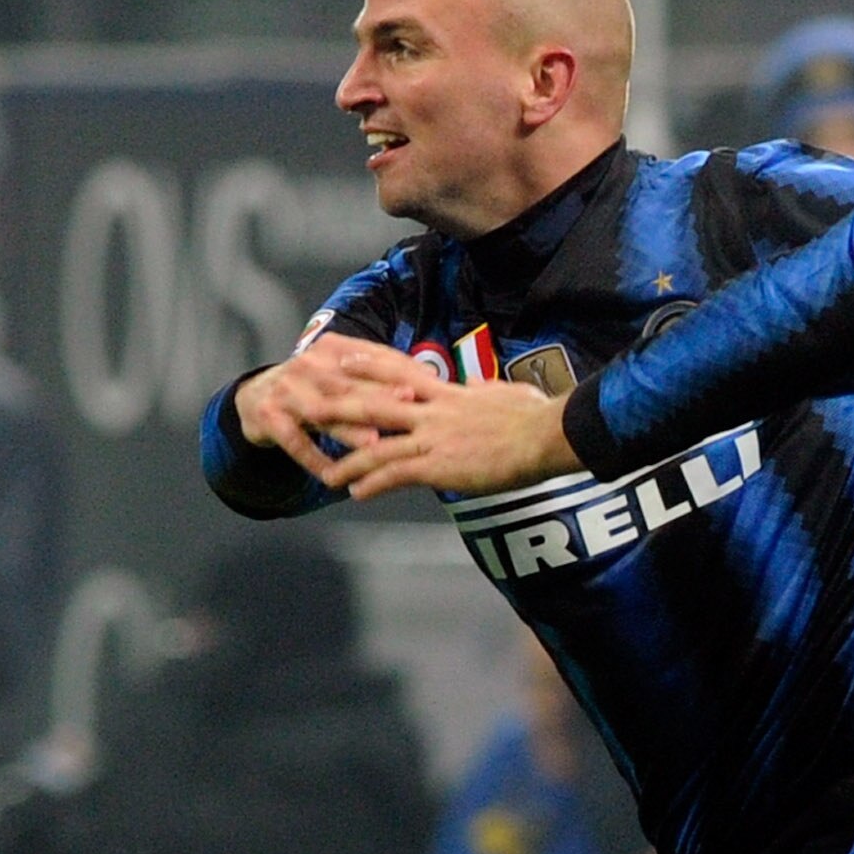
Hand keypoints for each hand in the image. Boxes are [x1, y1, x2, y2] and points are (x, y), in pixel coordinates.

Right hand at [236, 338, 439, 483]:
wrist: (255, 398)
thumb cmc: (314, 390)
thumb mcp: (342, 376)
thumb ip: (380, 377)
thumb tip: (432, 381)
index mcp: (332, 350)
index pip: (371, 358)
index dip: (401, 370)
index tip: (431, 384)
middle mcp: (308, 365)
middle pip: (350, 385)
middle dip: (380, 396)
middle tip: (410, 407)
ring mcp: (286, 390)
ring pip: (323, 412)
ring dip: (349, 430)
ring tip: (374, 445)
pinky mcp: (268, 416)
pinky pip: (294, 441)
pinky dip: (313, 459)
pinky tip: (332, 477)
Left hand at [333, 379, 580, 501]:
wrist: (547, 434)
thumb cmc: (537, 415)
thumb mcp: (507, 393)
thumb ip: (486, 391)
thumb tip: (484, 387)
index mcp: (448, 394)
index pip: (399, 372)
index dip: (367, 365)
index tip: (342, 358)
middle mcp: (433, 411)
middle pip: (374, 404)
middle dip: (337, 406)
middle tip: (306, 405)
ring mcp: (433, 437)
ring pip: (377, 446)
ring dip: (348, 460)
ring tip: (322, 473)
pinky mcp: (440, 464)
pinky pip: (397, 475)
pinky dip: (373, 484)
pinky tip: (356, 494)